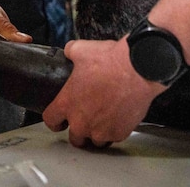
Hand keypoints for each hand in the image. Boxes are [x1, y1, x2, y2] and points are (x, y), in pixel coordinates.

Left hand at [42, 38, 163, 147]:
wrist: (138, 69)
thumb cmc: (111, 61)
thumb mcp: (81, 49)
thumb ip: (70, 53)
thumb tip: (69, 52)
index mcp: (67, 103)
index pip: (50, 121)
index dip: (55, 120)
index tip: (60, 119)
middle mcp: (82, 122)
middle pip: (74, 137)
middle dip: (78, 128)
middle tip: (86, 116)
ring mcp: (101, 131)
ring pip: (94, 140)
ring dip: (96, 131)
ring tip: (103, 117)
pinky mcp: (119, 133)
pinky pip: (113, 137)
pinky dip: (114, 129)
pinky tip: (118, 116)